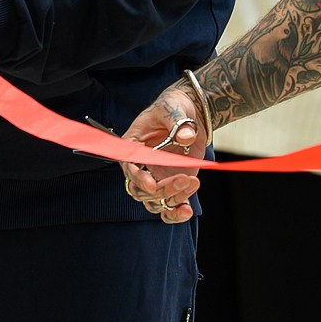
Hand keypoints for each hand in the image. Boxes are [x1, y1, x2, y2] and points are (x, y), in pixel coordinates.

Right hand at [117, 76, 205, 222]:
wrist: (191, 113)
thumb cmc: (174, 107)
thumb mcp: (174, 108)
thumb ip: (178, 122)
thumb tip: (186, 136)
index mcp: (133, 146)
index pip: (128, 166)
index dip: (137, 178)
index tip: (152, 184)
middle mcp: (142, 166)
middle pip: (140, 190)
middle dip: (162, 189)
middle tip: (185, 178)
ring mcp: (156, 178)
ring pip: (154, 202)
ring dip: (172, 199)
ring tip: (193, 182)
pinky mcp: (172, 185)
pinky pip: (168, 208)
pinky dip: (175, 214)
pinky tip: (187, 211)